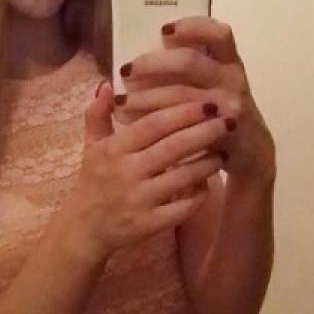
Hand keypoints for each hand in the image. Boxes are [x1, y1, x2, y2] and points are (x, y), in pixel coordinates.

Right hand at [68, 81, 229, 258]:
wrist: (85, 229)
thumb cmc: (93, 181)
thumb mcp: (91, 146)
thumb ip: (98, 114)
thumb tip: (108, 85)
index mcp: (114, 149)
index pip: (153, 125)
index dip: (183, 112)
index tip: (208, 102)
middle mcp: (126, 173)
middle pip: (173, 147)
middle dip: (205, 132)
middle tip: (229, 120)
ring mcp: (139, 200)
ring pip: (183, 177)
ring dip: (208, 163)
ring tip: (225, 150)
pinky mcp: (149, 224)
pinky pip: (183, 208)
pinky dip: (199, 194)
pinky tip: (209, 182)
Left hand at [116, 17, 275, 183]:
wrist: (252, 151)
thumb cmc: (221, 111)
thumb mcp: (216, 84)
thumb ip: (191, 69)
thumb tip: (142, 59)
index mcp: (229, 62)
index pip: (219, 34)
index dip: (192, 27)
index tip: (163, 30)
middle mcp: (232, 79)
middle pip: (190, 62)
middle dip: (153, 63)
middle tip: (126, 71)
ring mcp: (229, 106)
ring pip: (181, 96)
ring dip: (146, 97)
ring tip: (121, 102)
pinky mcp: (221, 132)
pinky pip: (183, 125)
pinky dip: (153, 121)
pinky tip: (133, 122)